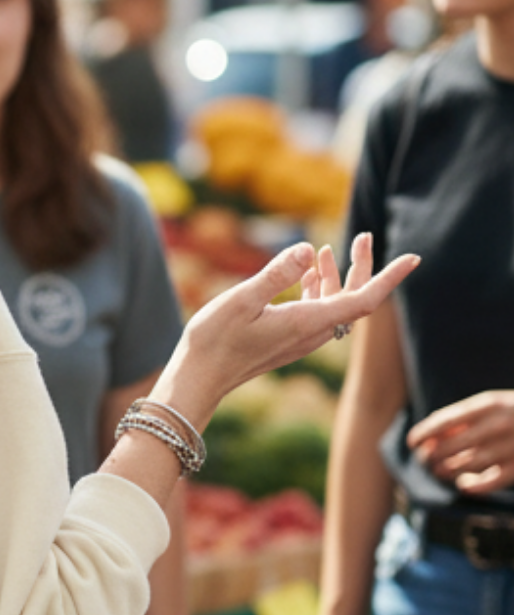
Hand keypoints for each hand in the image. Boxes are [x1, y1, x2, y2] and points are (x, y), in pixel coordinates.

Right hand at [156, 234, 418, 428]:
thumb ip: (276, 274)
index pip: (363, 300)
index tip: (413, 258)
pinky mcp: (289, 339)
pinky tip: (309, 273)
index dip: (390, 278)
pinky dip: (320, 289)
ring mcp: (301, 338)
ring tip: (330, 249)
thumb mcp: (242, 300)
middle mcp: (312, 333)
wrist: (200, 377)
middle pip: (355, 300)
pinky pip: (318, 313)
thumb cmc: (215, 340)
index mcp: (307, 322)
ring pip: (336, 305)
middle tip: (365, 237)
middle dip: (364, 267)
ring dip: (339, 276)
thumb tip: (308, 249)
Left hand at [406, 391, 513, 494]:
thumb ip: (465, 419)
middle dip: (432, 455)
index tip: (411, 442)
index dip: (424, 433)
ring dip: (448, 470)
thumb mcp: (494, 407)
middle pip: (453, 445)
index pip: (446, 420)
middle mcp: (500, 424)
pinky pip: (491, 481)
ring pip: (469, 464)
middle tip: (425, 460)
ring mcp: (513, 446)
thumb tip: (429, 439)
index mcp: (490, 404)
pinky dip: (473, 485)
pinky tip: (464, 484)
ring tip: (439, 471)